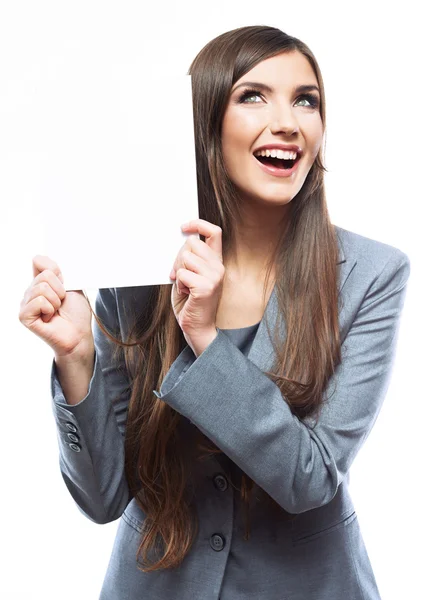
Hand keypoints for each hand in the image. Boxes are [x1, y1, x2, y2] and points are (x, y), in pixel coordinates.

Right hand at [18, 255, 93, 358]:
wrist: (79, 335)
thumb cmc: (76, 314)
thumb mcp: (72, 286)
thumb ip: (57, 271)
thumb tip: (37, 257)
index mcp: (42, 282)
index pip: (38, 261)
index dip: (55, 270)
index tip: (64, 283)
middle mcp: (31, 291)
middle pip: (45, 275)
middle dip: (60, 290)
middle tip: (62, 303)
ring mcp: (26, 303)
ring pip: (42, 288)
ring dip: (56, 301)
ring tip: (56, 311)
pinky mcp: (24, 315)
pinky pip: (39, 301)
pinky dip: (50, 309)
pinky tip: (49, 318)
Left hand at [170, 219, 224, 352]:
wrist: (197, 328)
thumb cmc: (191, 302)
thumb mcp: (191, 275)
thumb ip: (190, 258)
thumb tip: (182, 240)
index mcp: (216, 262)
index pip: (214, 232)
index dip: (198, 224)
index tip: (184, 227)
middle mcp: (218, 267)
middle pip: (192, 244)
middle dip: (178, 257)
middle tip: (179, 274)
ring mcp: (214, 277)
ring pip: (185, 257)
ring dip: (178, 272)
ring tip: (184, 286)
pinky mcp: (205, 287)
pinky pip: (182, 273)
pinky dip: (178, 283)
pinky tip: (185, 293)